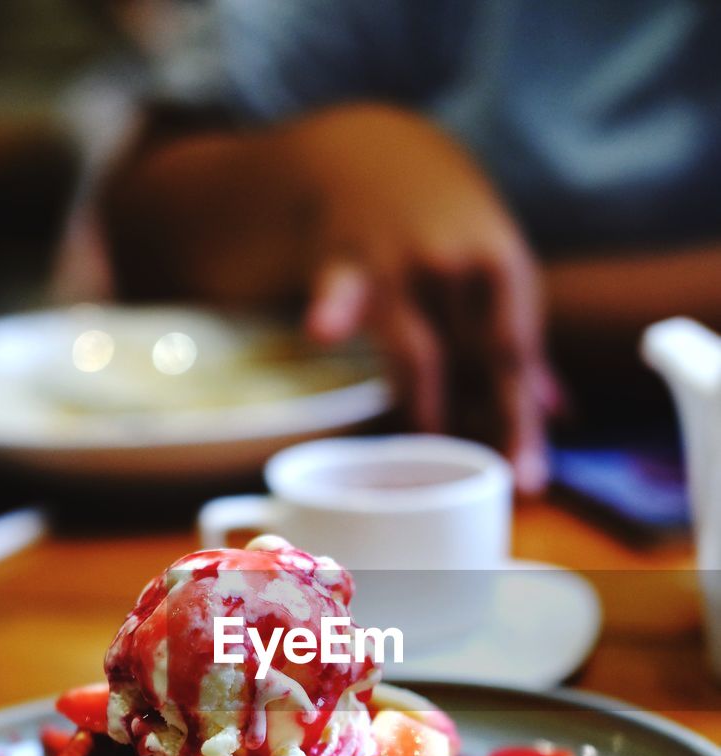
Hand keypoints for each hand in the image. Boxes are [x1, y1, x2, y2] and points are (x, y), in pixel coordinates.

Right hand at [298, 106, 558, 492]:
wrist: (365, 149)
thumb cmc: (440, 222)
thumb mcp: (492, 268)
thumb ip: (517, 342)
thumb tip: (560, 411)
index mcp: (504, 267)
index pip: (518, 358)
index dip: (523, 423)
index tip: (528, 479)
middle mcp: (460, 263)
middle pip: (477, 359)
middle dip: (483, 422)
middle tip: (484, 479)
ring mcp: (400, 258)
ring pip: (416, 349)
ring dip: (424, 404)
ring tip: (427, 446)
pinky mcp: (341, 258)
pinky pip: (339, 289)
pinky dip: (333, 309)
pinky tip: (324, 329)